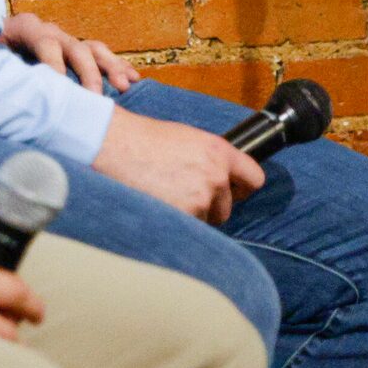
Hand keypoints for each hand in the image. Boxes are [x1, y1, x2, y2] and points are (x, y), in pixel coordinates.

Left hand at [3, 12, 138, 91]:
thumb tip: (1, 87)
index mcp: (26, 28)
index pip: (46, 43)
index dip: (54, 64)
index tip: (61, 85)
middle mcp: (50, 31)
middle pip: (75, 48)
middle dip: (87, 74)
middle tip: (95, 97)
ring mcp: (65, 41)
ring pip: (94, 51)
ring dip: (111, 68)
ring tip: (123, 86)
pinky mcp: (75, 52)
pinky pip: (101, 56)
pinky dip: (117, 67)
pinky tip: (133, 80)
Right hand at [92, 108, 262, 224]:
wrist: (113, 145)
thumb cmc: (143, 139)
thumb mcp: (187, 138)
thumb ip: (210, 158)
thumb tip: (221, 177)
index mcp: (219, 152)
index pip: (254, 179)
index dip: (242, 188)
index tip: (233, 192)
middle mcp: (215, 175)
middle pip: (227, 207)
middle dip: (209, 206)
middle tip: (182, 194)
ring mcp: (200, 197)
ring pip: (204, 220)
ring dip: (189, 214)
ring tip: (164, 195)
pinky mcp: (183, 215)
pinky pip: (187, 228)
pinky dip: (175, 222)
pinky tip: (158, 205)